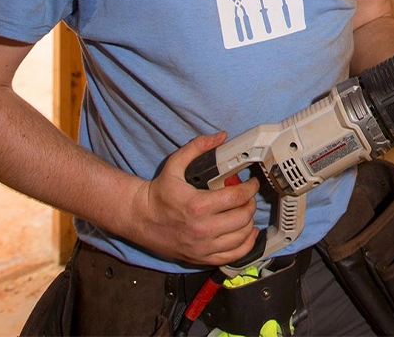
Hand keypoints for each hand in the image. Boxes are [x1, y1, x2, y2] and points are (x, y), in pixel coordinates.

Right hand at [127, 132, 259, 266]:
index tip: (252, 183)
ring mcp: (203, 247)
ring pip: (241, 238)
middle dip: (251, 204)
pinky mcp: (202, 258)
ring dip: (250, 223)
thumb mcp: (175, 164)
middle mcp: (202, 229)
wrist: (140, 219)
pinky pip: (233, 256)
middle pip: (242, 218)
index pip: (236, 197)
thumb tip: (220, 137)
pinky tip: (248, 234)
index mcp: (198, 205)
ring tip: (247, 212)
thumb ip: (198, 147)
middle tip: (249, 196)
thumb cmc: (159, 193)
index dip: (250, 188)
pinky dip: (246, 245)